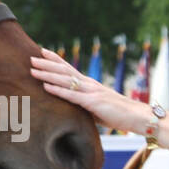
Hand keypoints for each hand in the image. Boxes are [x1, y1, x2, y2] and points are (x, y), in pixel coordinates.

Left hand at [30, 48, 146, 133]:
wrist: (137, 116)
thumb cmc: (118, 114)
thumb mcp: (97, 107)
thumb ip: (84, 104)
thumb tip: (72, 107)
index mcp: (90, 84)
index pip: (69, 68)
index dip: (55, 59)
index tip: (42, 51)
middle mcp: (89, 84)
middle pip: (64, 70)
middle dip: (46, 64)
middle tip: (30, 57)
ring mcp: (91, 91)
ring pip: (65, 80)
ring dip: (47, 74)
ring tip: (33, 69)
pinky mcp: (93, 102)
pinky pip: (72, 95)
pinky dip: (58, 90)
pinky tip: (46, 86)